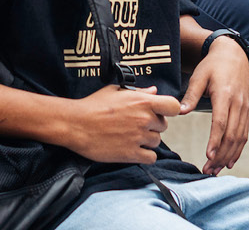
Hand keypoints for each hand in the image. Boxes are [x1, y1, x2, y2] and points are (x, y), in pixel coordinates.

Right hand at [56, 85, 181, 163]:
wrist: (76, 124)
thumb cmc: (93, 105)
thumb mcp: (116, 91)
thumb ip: (139, 92)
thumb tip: (154, 91)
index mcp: (142, 102)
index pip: (173, 106)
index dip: (170, 110)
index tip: (162, 112)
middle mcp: (144, 119)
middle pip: (164, 125)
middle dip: (153, 125)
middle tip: (137, 125)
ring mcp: (138, 138)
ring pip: (156, 142)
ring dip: (147, 141)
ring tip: (131, 136)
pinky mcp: (131, 154)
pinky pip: (151, 158)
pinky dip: (145, 155)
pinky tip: (134, 149)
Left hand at [180, 37, 248, 172]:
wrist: (233, 54)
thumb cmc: (213, 65)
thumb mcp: (199, 76)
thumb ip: (191, 95)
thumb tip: (181, 112)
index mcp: (224, 95)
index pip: (221, 123)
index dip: (215, 141)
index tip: (209, 155)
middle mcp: (237, 104)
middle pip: (231, 135)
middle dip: (220, 155)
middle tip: (208, 170)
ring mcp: (244, 109)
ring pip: (239, 138)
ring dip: (229, 156)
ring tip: (216, 170)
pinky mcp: (247, 111)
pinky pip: (244, 134)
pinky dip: (238, 149)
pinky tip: (230, 160)